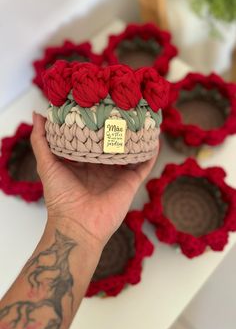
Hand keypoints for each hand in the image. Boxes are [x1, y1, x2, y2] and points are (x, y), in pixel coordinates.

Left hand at [31, 112, 157, 249]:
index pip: (90, 137)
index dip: (94, 122)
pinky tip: (154, 137)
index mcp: (82, 162)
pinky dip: (150, 152)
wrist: (77, 225)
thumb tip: (37, 113)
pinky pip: (144, 164)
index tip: (98, 103)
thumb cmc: (60, 197)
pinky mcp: (131, 182)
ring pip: (130, 150)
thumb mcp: (47, 164)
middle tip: (123, 104)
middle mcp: (101, 166)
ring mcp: (117, 174)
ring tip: (142, 116)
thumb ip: (41, 140)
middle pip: (112, 142)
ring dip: (136, 136)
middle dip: (117, 126)